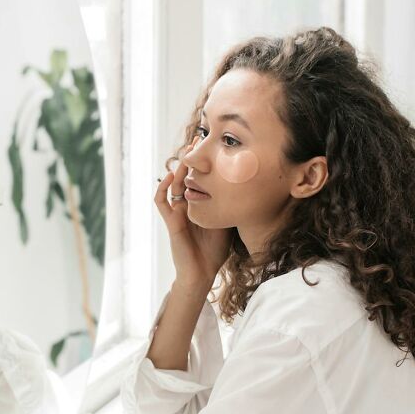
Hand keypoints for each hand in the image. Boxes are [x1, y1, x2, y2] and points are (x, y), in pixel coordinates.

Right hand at [155, 138, 232, 291]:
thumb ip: (232, 205)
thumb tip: (252, 187)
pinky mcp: (171, 222)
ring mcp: (177, 213)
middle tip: (197, 141)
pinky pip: (162, 202)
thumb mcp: (228, 220)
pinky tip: (170, 177)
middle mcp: (186, 206)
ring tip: (186, 154)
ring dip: (179, 169)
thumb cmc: (215, 251)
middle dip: (190, 159)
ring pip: (174, 186)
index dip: (203, 163)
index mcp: (199, 204)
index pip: (199, 178)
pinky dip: (163, 189)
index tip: (212, 146)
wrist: (203, 273)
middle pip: (185, 177)